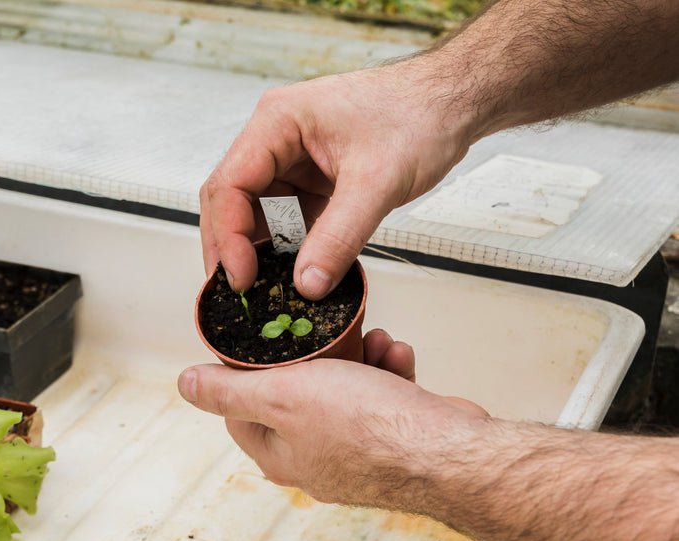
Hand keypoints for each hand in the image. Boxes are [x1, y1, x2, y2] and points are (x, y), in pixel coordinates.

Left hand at [177, 329, 488, 509]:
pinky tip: (395, 356)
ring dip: (356, 357)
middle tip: (323, 333)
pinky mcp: (394, 439)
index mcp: (279, 455)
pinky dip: (387, 371)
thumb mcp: (281, 395)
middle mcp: (316, 459)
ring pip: (343, 389)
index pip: (240, 408)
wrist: (450, 451)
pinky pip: (381, 396)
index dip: (248, 369)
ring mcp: (357, 451)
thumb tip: (187, 385)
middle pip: (296, 394)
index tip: (263, 339)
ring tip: (370, 342)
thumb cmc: (371, 430)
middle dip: (314, 356)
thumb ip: (229, 390)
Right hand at [199, 64, 474, 298]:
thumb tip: (307, 284)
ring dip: (257, 252)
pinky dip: (285, 248)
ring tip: (262, 291)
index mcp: (277, 122)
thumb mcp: (378, 182)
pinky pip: (285, 219)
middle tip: (238, 296)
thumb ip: (339, 236)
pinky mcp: (309, 180)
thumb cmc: (419, 116)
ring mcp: (290, 161)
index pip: (229, 185)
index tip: (241, 278)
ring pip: (255, 214)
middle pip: (231, 201)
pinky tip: (291, 274)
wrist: (452, 104)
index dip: (228, 237)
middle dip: (232, 249)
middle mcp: (275, 139)